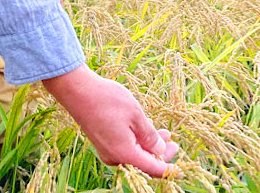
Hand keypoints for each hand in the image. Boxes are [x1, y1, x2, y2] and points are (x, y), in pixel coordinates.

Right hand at [42, 64, 178, 177]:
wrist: (77, 91)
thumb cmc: (108, 100)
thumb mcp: (136, 115)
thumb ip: (150, 136)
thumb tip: (160, 149)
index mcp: (125, 153)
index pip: (152, 169)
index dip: (169, 169)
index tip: (182, 169)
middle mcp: (114, 157)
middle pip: (143, 162)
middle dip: (160, 153)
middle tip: (173, 141)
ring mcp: (106, 150)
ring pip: (133, 153)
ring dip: (148, 144)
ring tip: (162, 132)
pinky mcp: (101, 142)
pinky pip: (123, 147)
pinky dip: (136, 141)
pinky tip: (143, 129)